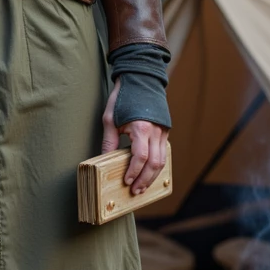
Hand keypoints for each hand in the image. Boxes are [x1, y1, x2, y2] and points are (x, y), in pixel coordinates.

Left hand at [101, 79, 168, 194]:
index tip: (126, 181)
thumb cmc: (123, 97)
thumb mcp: (110, 118)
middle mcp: (156, 131)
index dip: (134, 172)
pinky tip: (149, 173)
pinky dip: (157, 165)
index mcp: (141, 127)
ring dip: (152, 176)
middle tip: (135, 191)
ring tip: (142, 187)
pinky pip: (164, 152)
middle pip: (155, 163)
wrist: (141, 79)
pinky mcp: (165, 131)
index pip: (140, 157)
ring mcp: (163, 131)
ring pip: (162, 160)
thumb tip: (103, 160)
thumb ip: (109, 141)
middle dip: (145, 180)